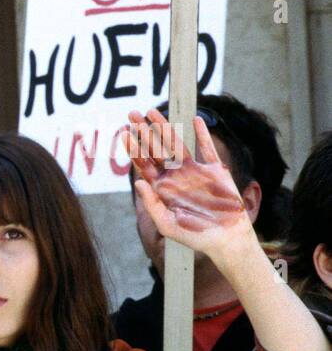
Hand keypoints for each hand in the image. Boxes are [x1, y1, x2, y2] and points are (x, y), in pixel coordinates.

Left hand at [122, 108, 252, 261]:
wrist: (225, 239)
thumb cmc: (194, 236)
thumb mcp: (167, 224)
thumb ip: (151, 204)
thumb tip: (138, 181)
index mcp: (162, 188)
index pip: (144, 164)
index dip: (134, 148)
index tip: (124, 133)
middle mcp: (176, 177)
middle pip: (156, 149)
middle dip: (144, 132)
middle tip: (132, 113)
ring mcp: (195, 171)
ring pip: (176, 144)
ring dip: (165, 127)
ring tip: (152, 111)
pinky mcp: (215, 171)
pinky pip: (207, 149)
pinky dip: (202, 134)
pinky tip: (195, 120)